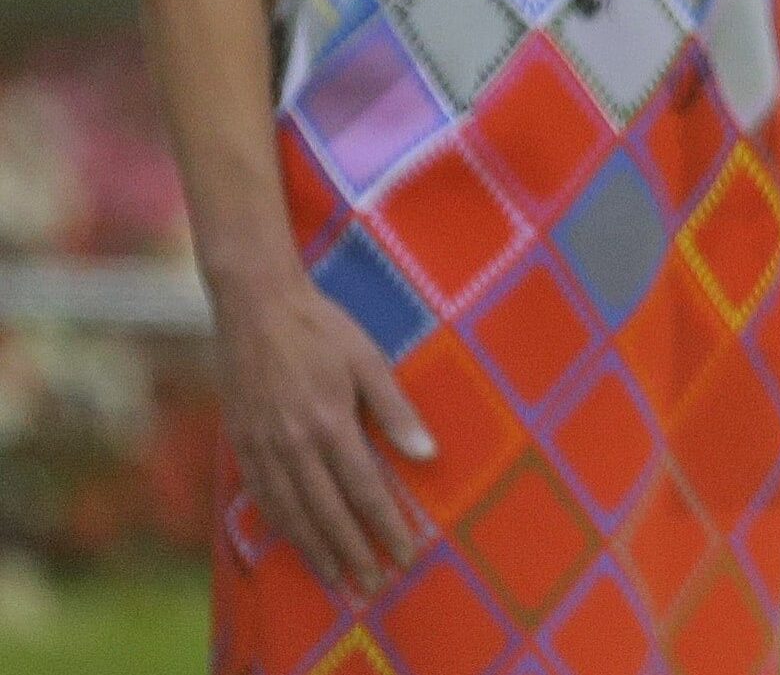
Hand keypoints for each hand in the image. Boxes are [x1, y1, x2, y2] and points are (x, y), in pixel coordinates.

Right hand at [210, 271, 435, 594]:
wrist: (256, 308)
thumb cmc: (322, 329)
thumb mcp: (369, 360)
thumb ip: (396, 410)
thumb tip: (427, 454)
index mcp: (330, 421)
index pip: (364, 488)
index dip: (385, 524)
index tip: (405, 550)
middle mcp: (293, 443)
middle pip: (327, 511)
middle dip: (354, 550)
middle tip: (375, 581)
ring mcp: (262, 446)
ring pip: (292, 512)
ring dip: (317, 549)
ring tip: (338, 577)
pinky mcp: (241, 443)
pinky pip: (262, 497)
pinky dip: (281, 525)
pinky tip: (296, 540)